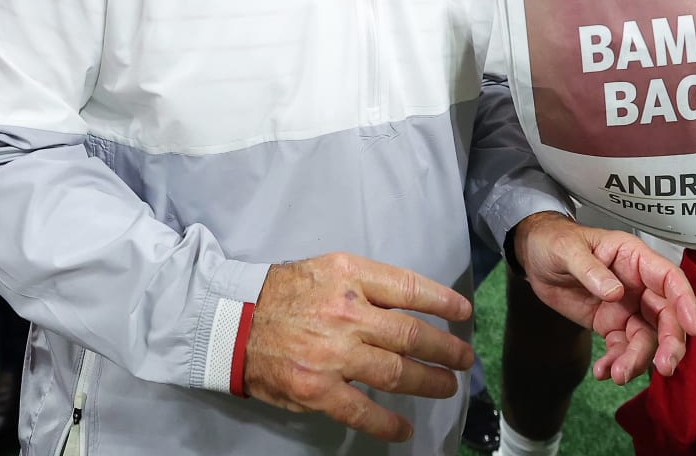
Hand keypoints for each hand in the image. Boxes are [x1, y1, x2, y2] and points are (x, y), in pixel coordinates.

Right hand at [243, 252, 472, 442]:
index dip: (443, 302)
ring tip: (447, 386)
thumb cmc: (281, 292)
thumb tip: (407, 305)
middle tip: (464, 358)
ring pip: (397, 373)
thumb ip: (365, 284)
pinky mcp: (318, 389)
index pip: (409, 288)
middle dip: (445, 349)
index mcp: (350, 276)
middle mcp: (346, 313)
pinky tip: (404, 428)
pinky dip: (389, 423)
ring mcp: (334, 354)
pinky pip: (363, 411)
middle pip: (411, 335)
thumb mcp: (326, 268)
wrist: (231, 320)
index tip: (462, 312)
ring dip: (429, 382)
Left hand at [510, 212, 695, 383]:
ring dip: (638, 360)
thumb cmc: (554, 241)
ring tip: (618, 375)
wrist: (534, 257)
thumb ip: (590, 270)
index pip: (669, 280)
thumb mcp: (567, 250)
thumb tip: (616, 294)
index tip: (693, 328)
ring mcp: (627, 307)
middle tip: (664, 367)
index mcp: (634, 258)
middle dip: (668, 343)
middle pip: (665, 316)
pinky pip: (622, 347)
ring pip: (645, 338)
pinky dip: (616, 362)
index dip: (685, 303)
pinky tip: (603, 372)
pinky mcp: (611, 324)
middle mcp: (638, 285)